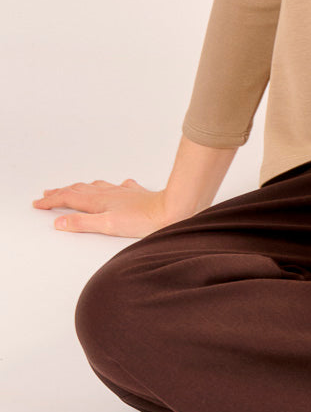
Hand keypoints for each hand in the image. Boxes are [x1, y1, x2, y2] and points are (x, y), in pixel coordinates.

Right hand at [32, 177, 170, 237]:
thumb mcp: (107, 225)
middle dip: (61, 191)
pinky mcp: (135, 194)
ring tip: (72, 188)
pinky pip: (117, 187)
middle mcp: (108, 193)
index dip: (51, 200)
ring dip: (80, 188)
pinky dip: (108, 187)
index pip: (68, 198)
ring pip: (95, 187)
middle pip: (78, 190)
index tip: (38, 203)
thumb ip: (82, 223)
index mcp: (98, 201)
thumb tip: (59, 222)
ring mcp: (122, 192)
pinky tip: (116, 186)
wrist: (171, 210)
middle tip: (47, 193)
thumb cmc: (143, 220)